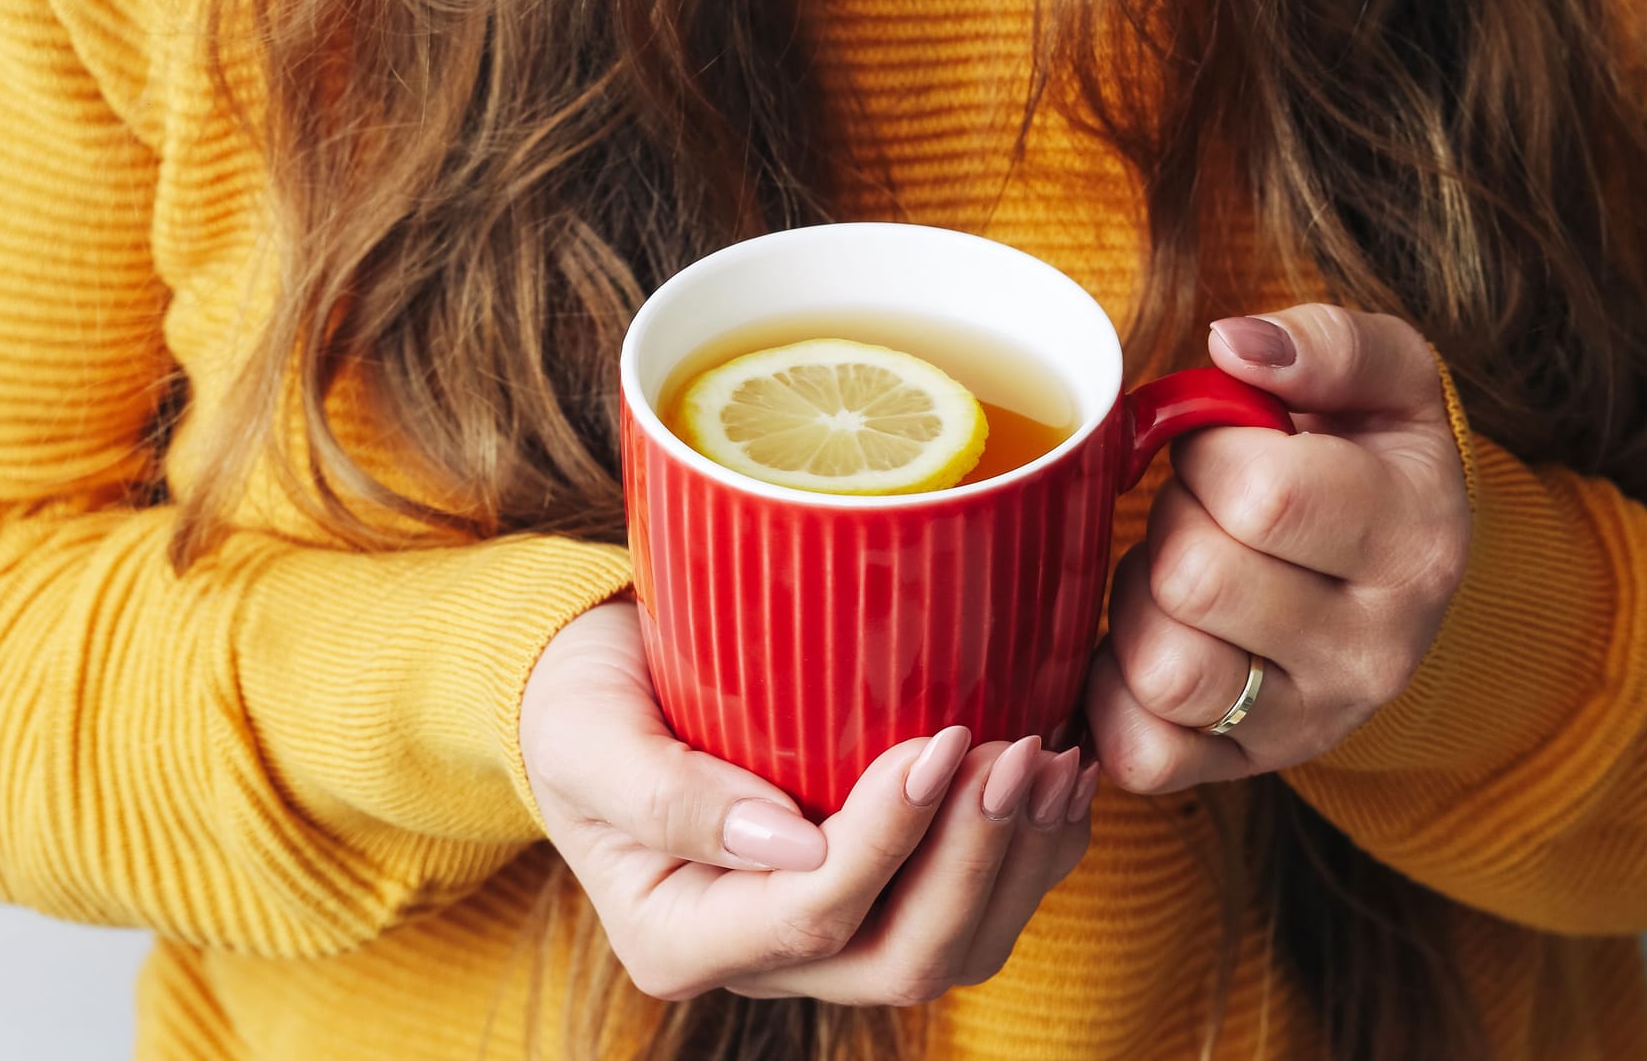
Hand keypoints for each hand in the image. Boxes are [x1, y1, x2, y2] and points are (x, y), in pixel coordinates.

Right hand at [520, 600, 1096, 1003]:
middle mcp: (764, 959)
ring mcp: (828, 937)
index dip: (890, 839)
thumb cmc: (582, 702)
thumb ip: (666, 794)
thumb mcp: (587, 736)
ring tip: (1051, 759)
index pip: (812, 915)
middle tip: (1016, 753)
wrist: (598, 687)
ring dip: (1018, 860)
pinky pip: (977, 905)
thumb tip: (787, 841)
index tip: (939, 741)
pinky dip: (1033, 849)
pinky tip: (1063, 776)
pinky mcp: (877, 894)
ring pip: (955, 946)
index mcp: (681, 938)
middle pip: (902, 957)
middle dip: (976, 861)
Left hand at [1088, 304, 1470, 792]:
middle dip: (1169, 524)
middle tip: (1197, 512)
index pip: (1263, 496)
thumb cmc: (1368, 462)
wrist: (1397, 580)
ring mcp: (1309, 725)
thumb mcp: (1384, 382)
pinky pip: (1140, 752)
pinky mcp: (1242, 773)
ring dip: (1139, 606)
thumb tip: (1234, 343)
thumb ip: (1326, 344)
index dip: (1208, 454)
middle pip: (1196, 581)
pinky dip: (1114, 691)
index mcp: (1416, 543)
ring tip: (1178, 576)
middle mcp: (1374, 652)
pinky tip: (1148, 640)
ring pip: (1163, 669)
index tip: (1222, 449)